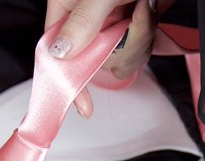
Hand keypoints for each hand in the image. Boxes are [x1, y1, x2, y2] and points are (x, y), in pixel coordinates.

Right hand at [45, 0, 158, 116]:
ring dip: (137, 40)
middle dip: (119, 48)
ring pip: (120, 60)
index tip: (83, 107)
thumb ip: (81, 22)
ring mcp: (110, 26)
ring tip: (141, 9)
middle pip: (95, 61)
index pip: (58, 53)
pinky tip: (147, 11)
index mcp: (66, 8)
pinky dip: (146, 36)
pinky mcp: (130, 28)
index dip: (69, 80)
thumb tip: (60, 53)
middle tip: (128, 21)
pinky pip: (136, 52)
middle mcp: (85, 20)